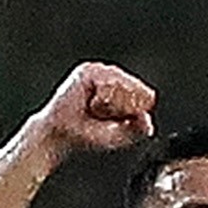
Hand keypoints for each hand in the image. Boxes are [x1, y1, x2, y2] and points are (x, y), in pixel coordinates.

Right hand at [33, 62, 156, 155]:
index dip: (136, 111)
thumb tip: (147, 118)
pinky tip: (91, 103)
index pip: (147, 95)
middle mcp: (116, 78)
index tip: (116, 120)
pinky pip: (107, 84)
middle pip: (138, 89)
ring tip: (95, 110)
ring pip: (123, 86)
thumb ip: (137, 130)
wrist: (60, 134)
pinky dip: (102, 99)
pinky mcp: (88, 71)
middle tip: (102, 116)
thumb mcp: (119, 136)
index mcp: (127, 91)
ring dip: (111, 105)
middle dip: (123, 108)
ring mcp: (102, 72)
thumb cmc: (87, 135)